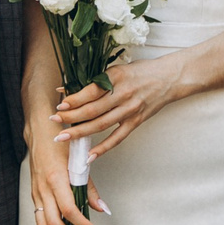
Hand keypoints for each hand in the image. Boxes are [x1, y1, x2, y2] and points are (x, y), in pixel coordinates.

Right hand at [25, 109, 99, 224]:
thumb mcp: (79, 160)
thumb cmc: (63, 143)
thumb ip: (89, 187)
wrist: (39, 130)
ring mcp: (36, 193)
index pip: (69, 210)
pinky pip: (39, 220)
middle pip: (53, 224)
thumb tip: (102, 210)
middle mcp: (43, 189)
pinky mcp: (34, 195)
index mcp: (56, 179)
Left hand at [53, 55, 184, 160]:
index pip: (90, 92)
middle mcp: (123, 94)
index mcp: (116, 77)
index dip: (73, 100)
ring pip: (101, 124)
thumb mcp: (117, 69)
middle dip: (70, 117)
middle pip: (92, 110)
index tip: (59, 105)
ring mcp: (130, 110)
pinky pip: (117, 138)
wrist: (169, 78)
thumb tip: (68, 87)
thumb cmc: (140, 72)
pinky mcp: (136, 121)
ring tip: (63, 138)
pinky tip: (89, 155)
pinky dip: (102, 148)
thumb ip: (95, 80)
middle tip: (54, 121)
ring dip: (80, 132)